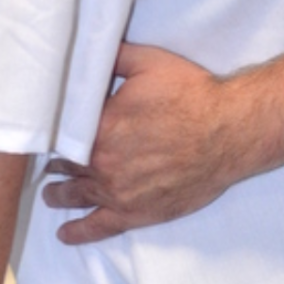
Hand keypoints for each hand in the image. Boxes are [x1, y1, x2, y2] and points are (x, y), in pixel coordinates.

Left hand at [40, 43, 237, 242]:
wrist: (232, 131)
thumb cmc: (193, 96)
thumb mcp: (149, 63)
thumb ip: (112, 58)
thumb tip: (86, 51)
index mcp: (96, 128)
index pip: (58, 134)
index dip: (53, 134)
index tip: (50, 133)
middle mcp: (100, 164)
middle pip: (63, 167)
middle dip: (57, 163)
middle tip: (53, 161)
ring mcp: (117, 192)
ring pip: (75, 196)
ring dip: (60, 194)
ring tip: (53, 193)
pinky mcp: (137, 213)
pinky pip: (99, 227)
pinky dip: (79, 232)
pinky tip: (66, 233)